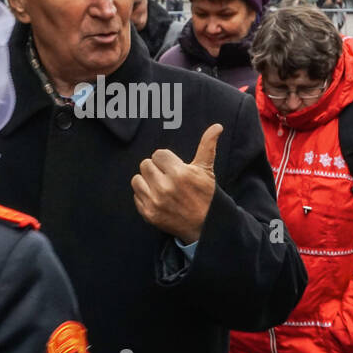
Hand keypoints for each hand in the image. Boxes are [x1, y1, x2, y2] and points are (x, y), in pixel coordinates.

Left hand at [131, 124, 221, 244]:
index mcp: (180, 174)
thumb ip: (207, 146)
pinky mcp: (149, 214)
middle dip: (156, 169)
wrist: (205, 225)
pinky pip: (135, 196)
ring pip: (137, 179)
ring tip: (159, 186)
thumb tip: (217, 126)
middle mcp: (166, 187)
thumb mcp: (206, 170)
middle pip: (145, 164)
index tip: (174, 168)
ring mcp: (155, 202)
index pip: (158, 154)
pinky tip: (157, 198)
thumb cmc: (205, 194)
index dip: (166, 160)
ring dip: (146, 181)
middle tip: (166, 177)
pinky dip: (144, 196)